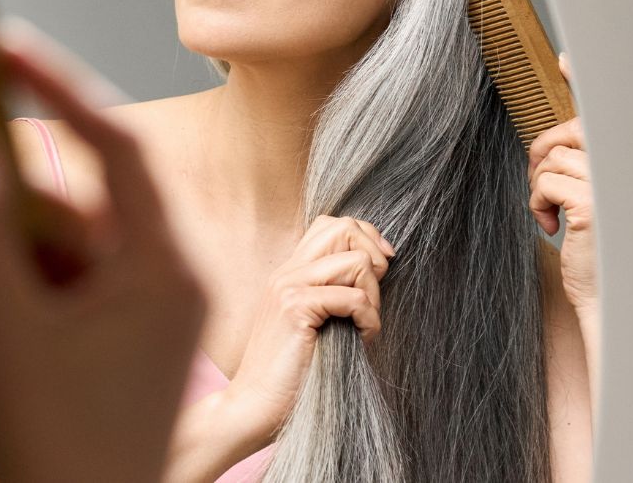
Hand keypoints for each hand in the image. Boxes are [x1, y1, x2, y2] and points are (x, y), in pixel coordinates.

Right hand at [0, 29, 206, 482]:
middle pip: (63, 213)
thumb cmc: (58, 453)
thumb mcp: (7, 333)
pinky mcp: (107, 343)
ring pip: (44, 262)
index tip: (3, 48)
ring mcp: (136, 315)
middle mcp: (161, 281)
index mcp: (165, 267)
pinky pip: (45, 302)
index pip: (118, 145)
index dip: (59, 86)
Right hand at [223, 215, 394, 444]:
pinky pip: (353, 297)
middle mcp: (287, 272)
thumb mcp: (315, 324)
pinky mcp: (294, 309)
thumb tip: (378, 273)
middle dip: (374, 257)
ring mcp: (288, 287)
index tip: (381, 271)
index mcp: (290, 272)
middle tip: (373, 297)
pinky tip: (362, 338)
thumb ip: (333, 295)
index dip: (365, 240)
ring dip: (374, 295)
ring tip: (365, 325)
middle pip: (344, 228)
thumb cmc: (290, 374)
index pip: (332, 225)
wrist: (252, 407)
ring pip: (355, 261)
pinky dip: (369, 318)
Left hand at [528, 53, 596, 314]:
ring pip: (550, 158)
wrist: (612, 300)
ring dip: (540, 186)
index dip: (585, 77)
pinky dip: (538, 204)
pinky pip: (543, 182)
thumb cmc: (600, 252)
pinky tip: (554, 228)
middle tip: (545, 190)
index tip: (566, 58)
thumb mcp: (592, 202)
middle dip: (544, 154)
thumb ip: (580, 168)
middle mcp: (629, 168)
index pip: (608, 111)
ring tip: (556, 215)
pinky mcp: (591, 204)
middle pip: (568, 132)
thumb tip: (550, 145)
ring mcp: (612, 185)